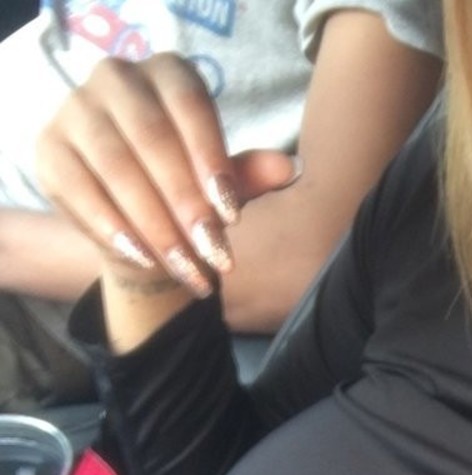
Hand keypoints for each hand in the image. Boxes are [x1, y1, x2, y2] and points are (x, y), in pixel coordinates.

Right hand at [35, 54, 300, 299]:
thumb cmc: (187, 190)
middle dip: (186, 204)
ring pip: (116, 166)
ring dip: (155, 225)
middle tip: (215, 256)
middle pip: (152, 138)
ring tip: (188, 270)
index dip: (212, 162)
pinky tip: (146, 261)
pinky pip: (80, 190)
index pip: (190, 106)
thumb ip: (247, 176)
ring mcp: (76, 110)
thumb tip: (287, 168)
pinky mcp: (49, 150)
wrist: (139, 220)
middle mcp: (116, 78)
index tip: (232, 217)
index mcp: (168, 74)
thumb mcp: (220, 184)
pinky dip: (114, 230)